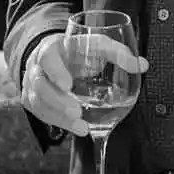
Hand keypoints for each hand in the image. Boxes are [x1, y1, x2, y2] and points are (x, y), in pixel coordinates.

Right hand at [20, 26, 146, 136]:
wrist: (55, 55)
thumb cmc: (78, 50)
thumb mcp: (98, 45)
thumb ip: (118, 53)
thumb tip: (142, 65)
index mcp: (51, 48)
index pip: (47, 57)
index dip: (55, 71)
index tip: (68, 85)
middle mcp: (36, 66)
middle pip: (39, 84)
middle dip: (57, 101)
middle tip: (77, 112)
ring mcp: (31, 85)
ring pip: (37, 102)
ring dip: (59, 117)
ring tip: (82, 127)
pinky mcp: (32, 100)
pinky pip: (40, 113)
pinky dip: (57, 122)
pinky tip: (76, 128)